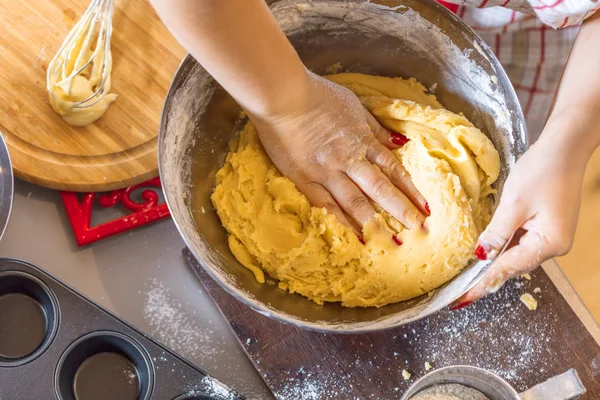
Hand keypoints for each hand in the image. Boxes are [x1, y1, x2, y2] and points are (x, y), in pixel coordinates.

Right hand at [248, 71, 427, 231]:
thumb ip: (375, 127)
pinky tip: (354, 235)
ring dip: (375, 223)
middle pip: (380, 189)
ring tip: (391, 242)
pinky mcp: (304, 179)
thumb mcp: (353, 105)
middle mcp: (349, 159)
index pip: (392, 169)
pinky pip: (326, 205)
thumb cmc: (317, 95)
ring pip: (356, 202)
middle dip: (401, 210)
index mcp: (363, 140)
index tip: (425, 207)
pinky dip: (342, 221)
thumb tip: (399, 143)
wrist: (282, 96)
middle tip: (419, 229)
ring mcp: (326, 172)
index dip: (410, 189)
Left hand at [451, 134, 585, 308]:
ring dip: (494, 260)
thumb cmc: (542, 171)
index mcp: (549, 243)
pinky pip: (520, 242)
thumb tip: (481, 256)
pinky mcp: (547, 227)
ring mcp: (552, 237)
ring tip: (467, 276)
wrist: (564, 148)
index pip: (507, 269)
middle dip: (486, 276)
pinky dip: (503, 245)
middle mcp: (554, 246)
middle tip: (459, 291)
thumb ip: (496, 233)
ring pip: (516, 254)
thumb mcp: (513, 204)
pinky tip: (486, 248)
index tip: (462, 301)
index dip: (482, 284)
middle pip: (513, 265)